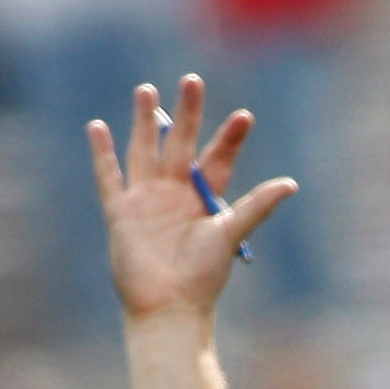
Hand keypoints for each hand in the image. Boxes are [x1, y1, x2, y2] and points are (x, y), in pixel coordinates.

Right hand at [87, 75, 293, 322]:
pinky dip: (102, 153)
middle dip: (186, 114)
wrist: (169, 308)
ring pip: (145, 151)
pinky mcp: (121, 212)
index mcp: (204, 202)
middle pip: (180, 145)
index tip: (245, 116)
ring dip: (145, 122)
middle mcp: (176, 196)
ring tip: (148, 91)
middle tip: (192, 80)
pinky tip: (98, 126)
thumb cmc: (203, 277)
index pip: (218, 161)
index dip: (230, 139)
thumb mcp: (230, 234)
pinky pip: (109, 176)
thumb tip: (291, 184)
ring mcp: (147, 202)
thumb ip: (256, 206)